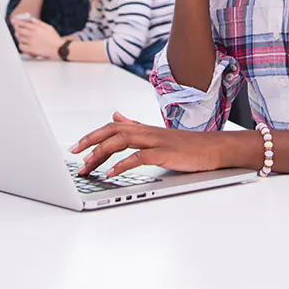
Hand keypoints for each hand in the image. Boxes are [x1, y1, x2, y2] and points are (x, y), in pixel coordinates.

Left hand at [16, 18, 62, 58]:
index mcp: (36, 28)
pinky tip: (22, 44)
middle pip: (19, 30)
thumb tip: (32, 19)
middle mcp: (32, 34)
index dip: (17, 22)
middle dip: (17, 29)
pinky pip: (21, 47)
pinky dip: (20, 45)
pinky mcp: (31, 49)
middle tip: (16, 28)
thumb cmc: (55, 38)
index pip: (23, 24)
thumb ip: (39, 23)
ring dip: (18, 37)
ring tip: (19, 36)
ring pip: (20, 38)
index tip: (13, 21)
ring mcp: (31, 42)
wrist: (58, 48)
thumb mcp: (49, 27)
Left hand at [70, 112, 234, 176]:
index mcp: (143, 129)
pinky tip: (112, 173)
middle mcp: (147, 132)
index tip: (76, 147)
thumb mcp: (156, 134)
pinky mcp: (165, 154)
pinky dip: (123, 165)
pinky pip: (139, 157)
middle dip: (90, 142)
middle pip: (112, 131)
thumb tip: (116, 115)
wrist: (213, 148)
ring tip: (88, 166)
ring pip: (121, 141)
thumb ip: (135, 125)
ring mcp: (156, 142)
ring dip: (101, 153)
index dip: (92, 135)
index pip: (111, 127)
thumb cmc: (187, 144)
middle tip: (75, 156)